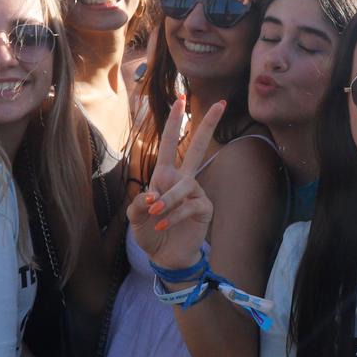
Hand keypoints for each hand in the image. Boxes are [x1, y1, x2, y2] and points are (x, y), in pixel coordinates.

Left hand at [128, 97, 225, 269]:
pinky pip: (189, 205)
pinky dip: (174, 214)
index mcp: (165, 175)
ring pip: (184, 186)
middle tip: (221, 103)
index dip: (175, 122)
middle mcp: (183, 179)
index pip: (171, 144)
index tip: (182, 99)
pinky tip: (163, 224)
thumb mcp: (135, 219)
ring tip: (155, 213)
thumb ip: (138, 206)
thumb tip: (151, 196)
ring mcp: (196, 193)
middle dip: (208, 125)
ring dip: (168, 200)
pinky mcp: (204, 208)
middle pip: (199, 147)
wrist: (165, 257)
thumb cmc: (150, 233)